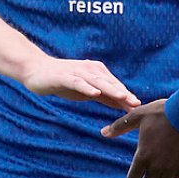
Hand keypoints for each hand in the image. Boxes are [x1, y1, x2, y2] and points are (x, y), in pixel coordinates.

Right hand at [21, 56, 139, 111]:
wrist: (37, 71)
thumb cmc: (65, 81)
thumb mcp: (88, 91)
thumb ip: (106, 97)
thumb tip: (125, 105)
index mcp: (98, 73)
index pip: (116, 86)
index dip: (128, 97)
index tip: (141, 107)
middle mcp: (90, 70)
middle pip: (110, 83)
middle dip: (124, 93)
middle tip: (137, 103)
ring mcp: (78, 72)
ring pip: (97, 82)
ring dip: (111, 89)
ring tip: (123, 97)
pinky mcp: (65, 76)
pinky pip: (78, 82)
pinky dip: (87, 87)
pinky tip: (94, 93)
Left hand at [102, 99, 178, 177]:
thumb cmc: (161, 112)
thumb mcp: (138, 115)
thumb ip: (120, 126)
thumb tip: (103, 132)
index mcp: (143, 155)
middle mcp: (156, 165)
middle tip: (149, 171)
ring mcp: (172, 167)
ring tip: (162, 170)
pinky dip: (176, 177)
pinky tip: (175, 168)